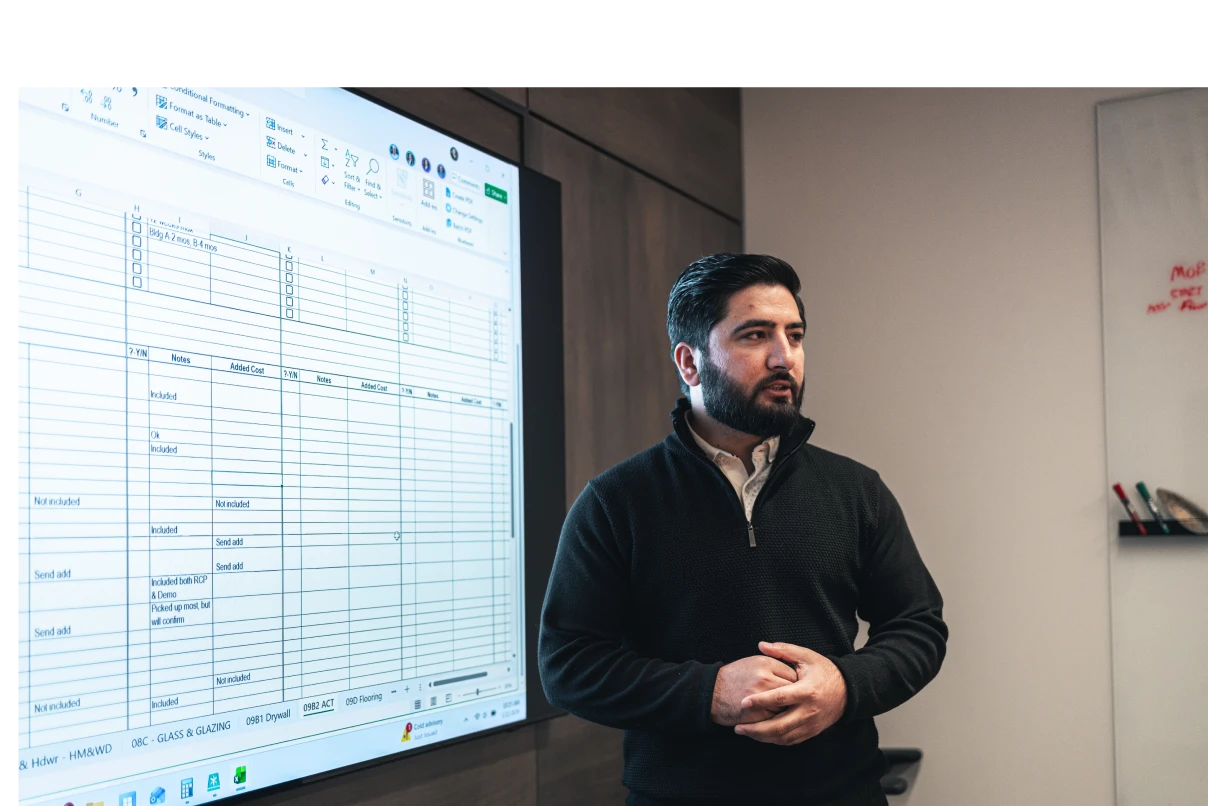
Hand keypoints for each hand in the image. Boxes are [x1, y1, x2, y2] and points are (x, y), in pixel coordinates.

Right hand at [711, 654, 796, 725]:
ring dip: (788, 711)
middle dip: (796, 699)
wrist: (712, 691)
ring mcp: (761, 699)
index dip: (798, 683)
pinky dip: (779, 721)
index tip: (798, 688)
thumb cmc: (735, 676)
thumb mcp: (755, 662)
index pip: (794, 675)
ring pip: (786, 708)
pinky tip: (778, 720)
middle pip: (792, 692)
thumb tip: (797, 676)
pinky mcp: (757, 715)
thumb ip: (776, 665)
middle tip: (797, 702)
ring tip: (788, 712)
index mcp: (766, 664)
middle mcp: (765, 680)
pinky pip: (776, 721)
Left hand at [732, 641, 847, 745]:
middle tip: (738, 727)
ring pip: (783, 737)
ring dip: (762, 738)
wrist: (848, 691)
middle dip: (756, 729)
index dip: (761, 701)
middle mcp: (809, 711)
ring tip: (744, 732)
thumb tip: (761, 645)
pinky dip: (774, 740)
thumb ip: (783, 651)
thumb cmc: (824, 671)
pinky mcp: (812, 732)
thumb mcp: (806, 656)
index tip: (743, 702)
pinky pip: (790, 740)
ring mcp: (811, 724)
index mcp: (807, 691)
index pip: (780, 698)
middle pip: (780, 726)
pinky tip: (761, 735)